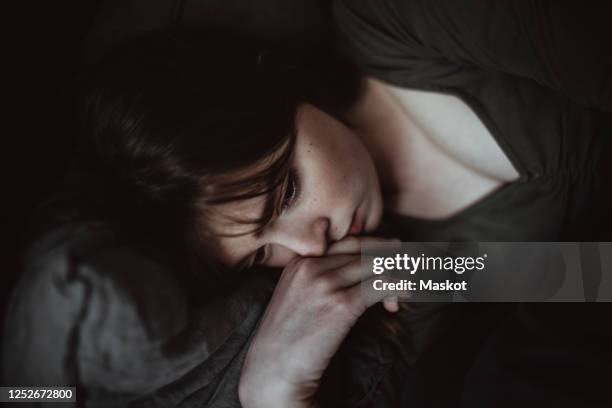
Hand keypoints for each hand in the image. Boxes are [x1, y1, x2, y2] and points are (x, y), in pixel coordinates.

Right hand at [239, 236, 399, 407]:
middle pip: (364, 249)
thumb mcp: (294, 298)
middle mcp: (311, 266)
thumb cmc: (287, 340)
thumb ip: (318, 279)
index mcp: (299, 262)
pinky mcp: (341, 305)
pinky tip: (404, 295)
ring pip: (376, 264)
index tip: (392, 253)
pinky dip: (398, 288)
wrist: (273, 370)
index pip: (347, 243)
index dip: (374, 247)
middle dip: (392, 256)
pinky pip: (381, 285)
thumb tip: (359, 275)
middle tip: (410, 264)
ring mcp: (325, 283)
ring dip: (399, 273)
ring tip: (408, 286)